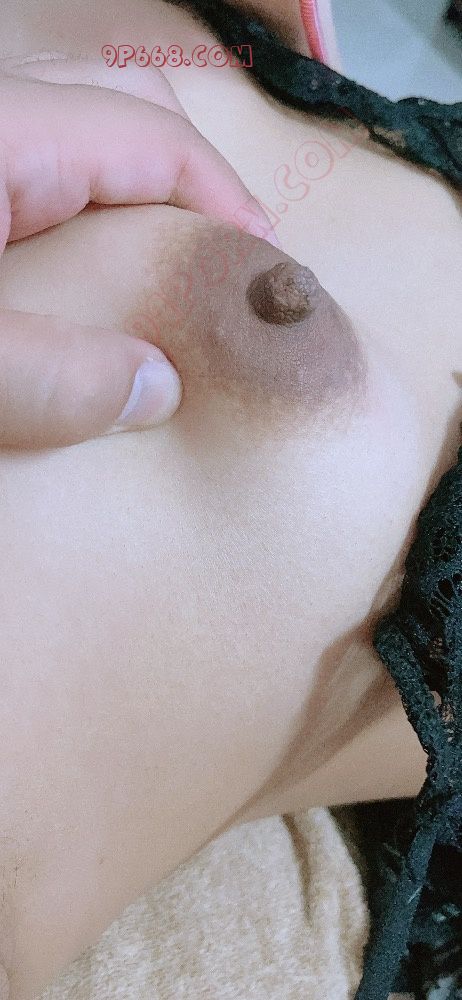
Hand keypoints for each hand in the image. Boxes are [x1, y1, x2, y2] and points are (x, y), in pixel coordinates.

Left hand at [0, 57, 276, 448]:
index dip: (228, 200)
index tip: (265, 269)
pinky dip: (83, 208)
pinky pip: (40, 167)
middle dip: (189, 178)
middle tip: (217, 262)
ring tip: (164, 270)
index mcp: (4, 131)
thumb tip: (157, 390)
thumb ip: (48, 378)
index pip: (156, 138)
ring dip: (136, 192)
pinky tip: (89, 272)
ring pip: (80, 131)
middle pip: (126, 108)